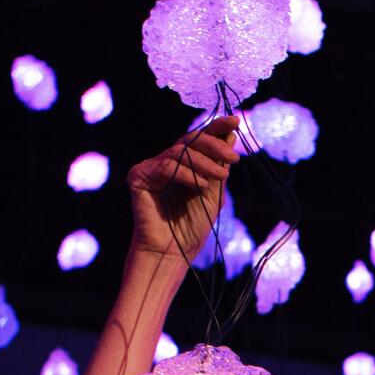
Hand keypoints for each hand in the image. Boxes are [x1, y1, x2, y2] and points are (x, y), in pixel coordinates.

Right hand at [126, 116, 241, 264]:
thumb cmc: (192, 227)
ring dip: (205, 163)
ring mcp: (151, 167)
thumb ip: (220, 165)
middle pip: (190, 140)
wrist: (172, 252)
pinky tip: (201, 185)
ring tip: (221, 177)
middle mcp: (166, 162)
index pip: (200, 139)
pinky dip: (186, 174)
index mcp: (183, 164)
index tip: (235, 121)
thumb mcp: (213, 193)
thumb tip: (231, 134)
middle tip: (234, 157)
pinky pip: (166, 166)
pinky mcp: (138, 176)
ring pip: (179, 152)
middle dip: (214, 145)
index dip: (216, 128)